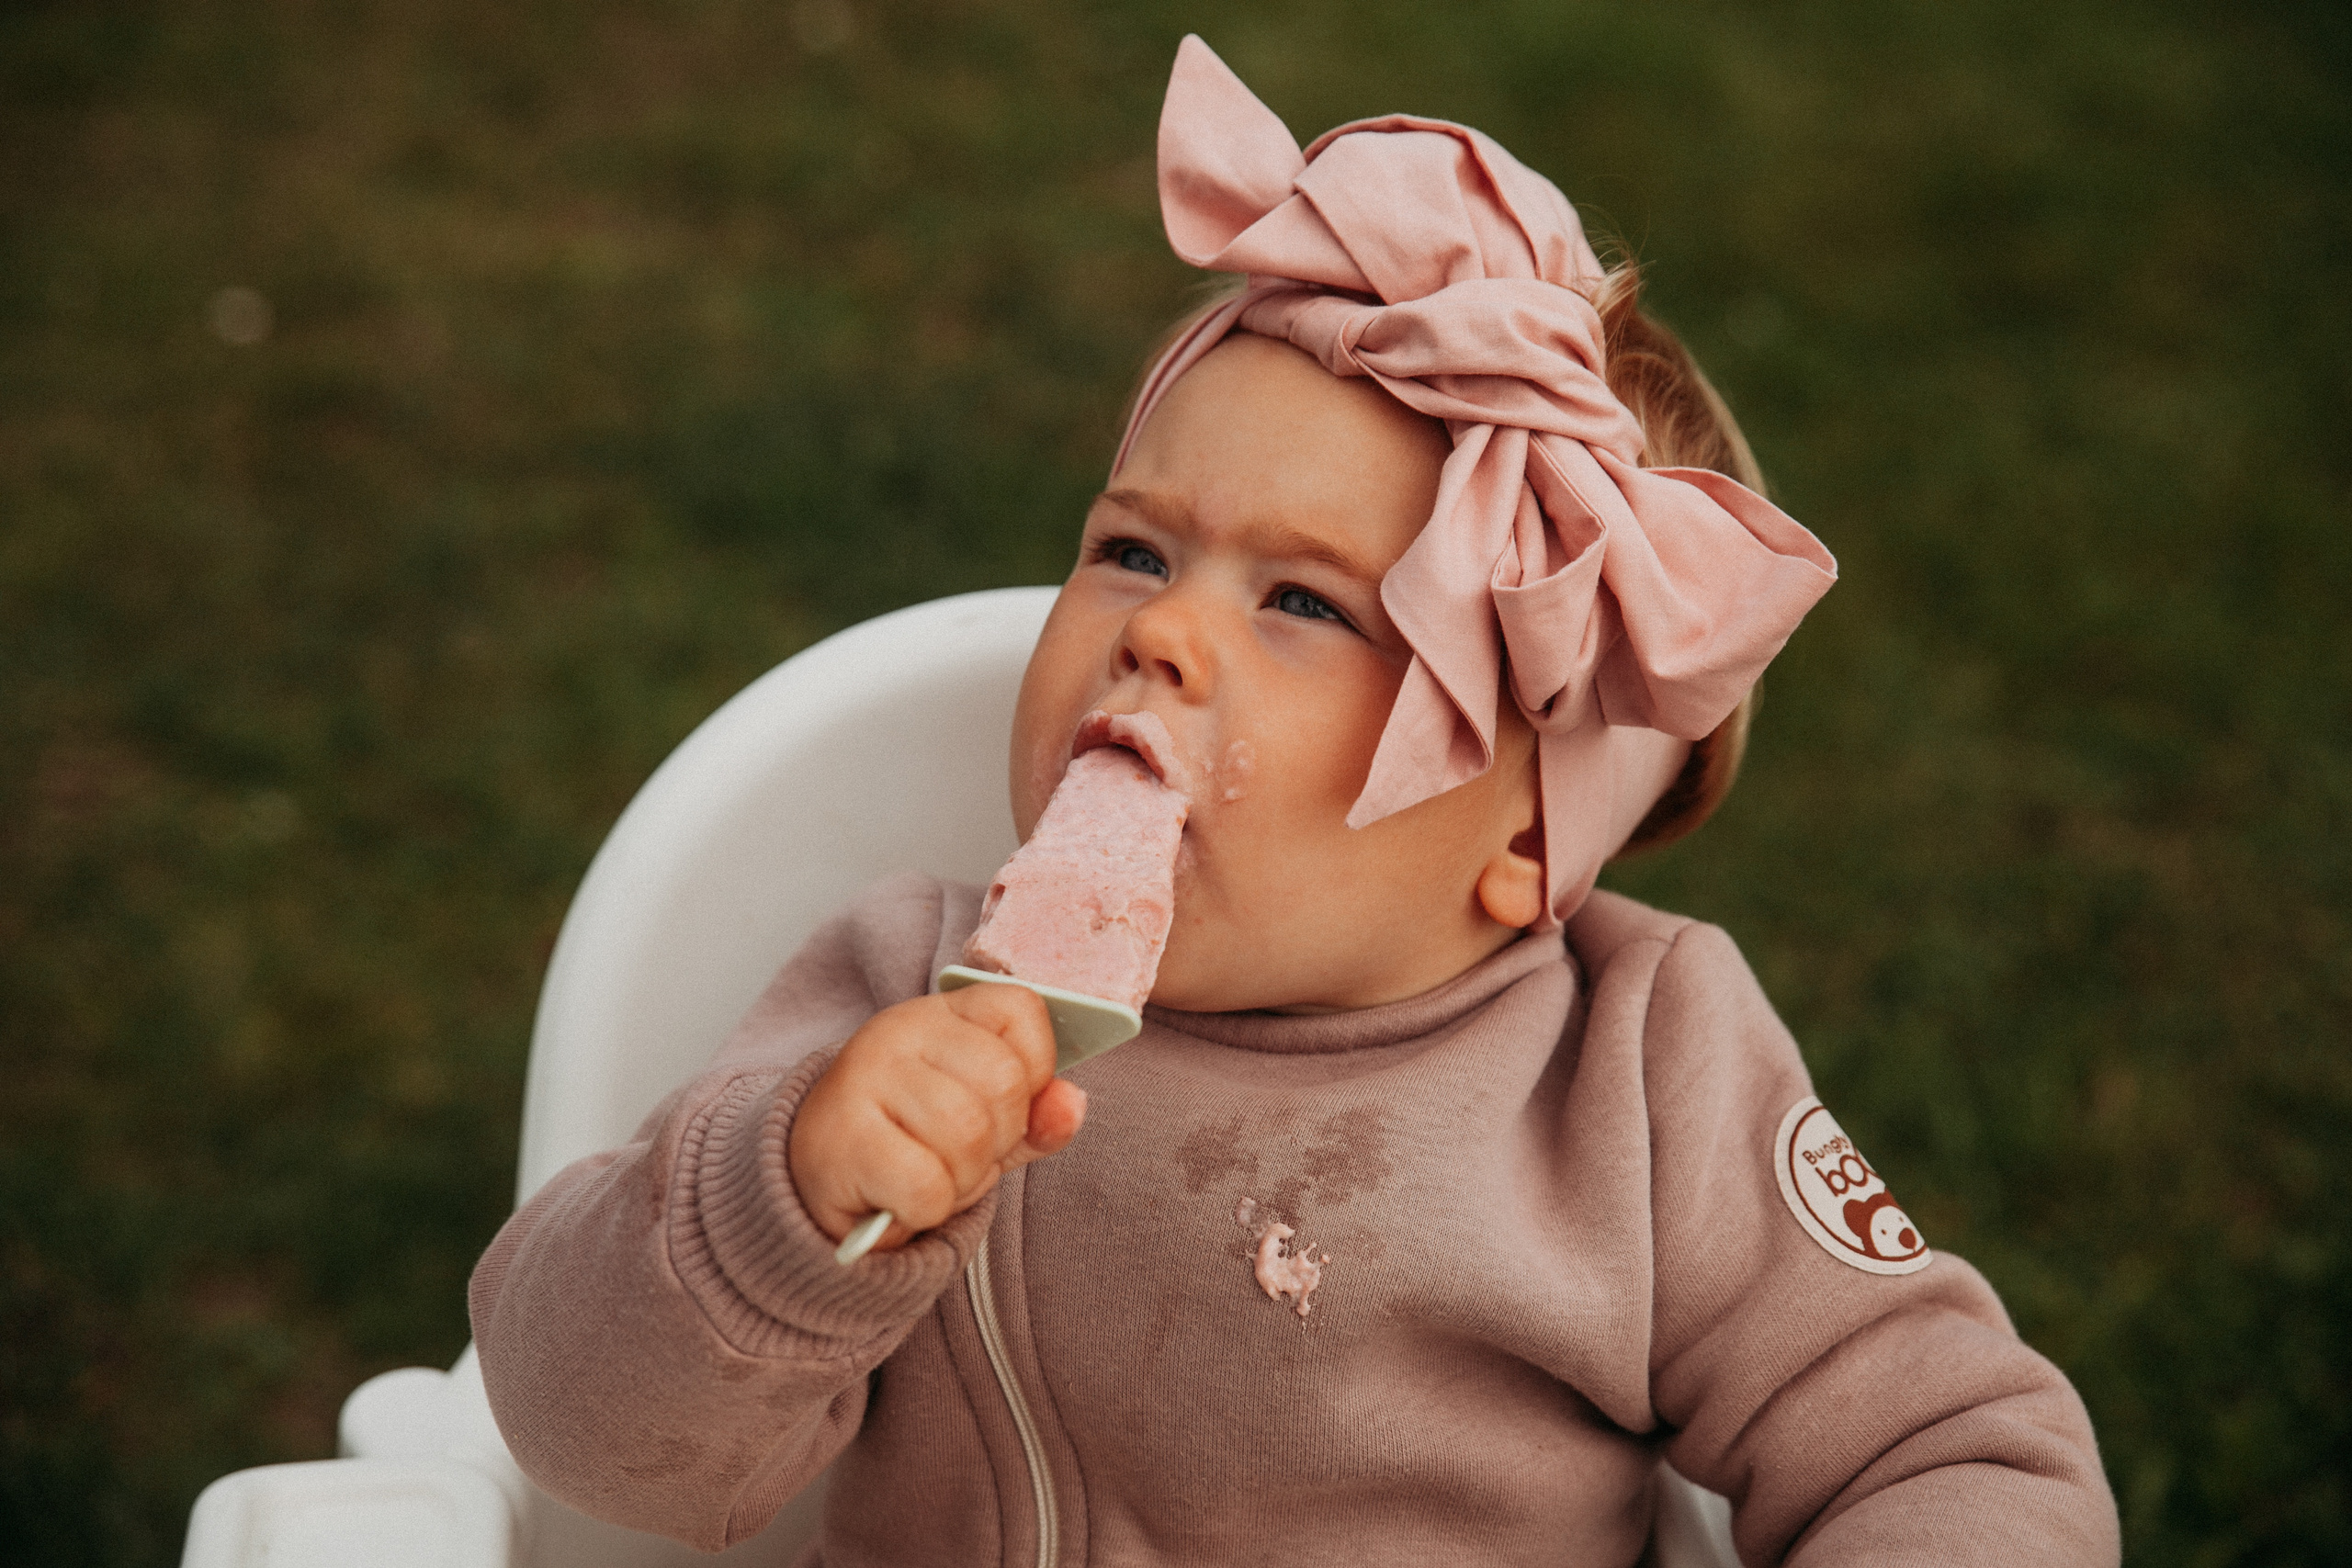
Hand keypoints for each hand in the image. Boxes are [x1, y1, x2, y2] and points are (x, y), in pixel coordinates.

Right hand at [788, 985, 1087, 1250]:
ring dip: (963, 1179)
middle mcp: (898, 1032)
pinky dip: (927, 1209)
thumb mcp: (985, 1123)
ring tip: (930, 1176)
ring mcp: (863, 1080)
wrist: (816, 1185)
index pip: (1022, 1009)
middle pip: (1004, 1082)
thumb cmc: (911, 1145)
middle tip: (960, 1155)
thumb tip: (1072, 1104)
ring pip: (968, 1135)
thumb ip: (1035, 1114)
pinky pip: (927, 1186)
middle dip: (1000, 1140)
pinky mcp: (841, 1140)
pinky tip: (900, 1199)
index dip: (1036, 1069)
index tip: (1003, 1105)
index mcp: (940, 1014)